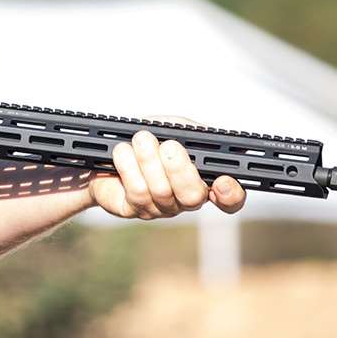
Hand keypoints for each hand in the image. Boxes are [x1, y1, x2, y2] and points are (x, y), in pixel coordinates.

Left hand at [89, 128, 246, 218]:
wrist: (105, 153)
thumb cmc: (145, 140)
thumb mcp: (171, 127)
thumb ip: (190, 132)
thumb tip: (202, 136)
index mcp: (202, 178)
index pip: (230, 198)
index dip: (231, 194)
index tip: (222, 181)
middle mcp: (184, 197)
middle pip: (193, 197)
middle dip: (180, 169)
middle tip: (168, 147)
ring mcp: (160, 207)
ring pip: (161, 193)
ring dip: (149, 162)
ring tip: (141, 140)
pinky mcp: (135, 210)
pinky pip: (136, 194)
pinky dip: (129, 168)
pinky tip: (122, 153)